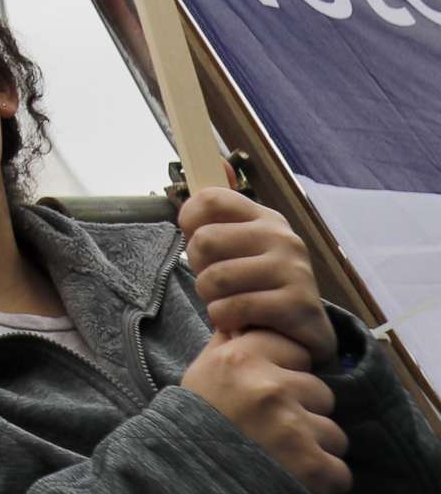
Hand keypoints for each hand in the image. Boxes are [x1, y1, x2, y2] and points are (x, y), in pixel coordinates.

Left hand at [182, 187, 338, 366]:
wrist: (303, 332)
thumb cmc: (259, 284)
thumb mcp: (242, 243)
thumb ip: (223, 209)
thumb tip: (219, 160)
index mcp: (264, 218)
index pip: (209, 199)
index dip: (189, 220)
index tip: (195, 240)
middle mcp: (282, 238)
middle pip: (204, 241)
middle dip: (199, 269)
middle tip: (217, 283)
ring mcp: (293, 270)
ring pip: (214, 279)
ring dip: (210, 299)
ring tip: (229, 302)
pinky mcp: (297, 305)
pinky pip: (232, 308)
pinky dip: (224, 319)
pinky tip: (239, 320)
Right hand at [182, 328, 350, 493]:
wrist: (184, 485)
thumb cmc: (195, 424)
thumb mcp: (203, 373)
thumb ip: (230, 344)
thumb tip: (246, 318)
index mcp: (242, 359)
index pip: (296, 351)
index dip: (287, 373)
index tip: (268, 394)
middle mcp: (270, 387)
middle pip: (321, 393)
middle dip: (305, 413)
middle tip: (274, 432)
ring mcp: (293, 427)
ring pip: (334, 434)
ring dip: (315, 449)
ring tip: (283, 460)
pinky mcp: (312, 466)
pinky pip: (340, 472)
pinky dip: (323, 482)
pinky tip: (295, 482)